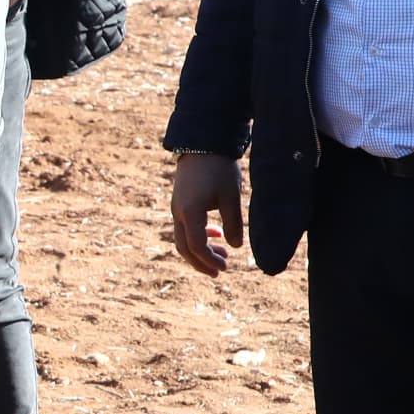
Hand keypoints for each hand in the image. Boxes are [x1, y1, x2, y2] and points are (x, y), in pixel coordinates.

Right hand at [171, 150, 244, 274]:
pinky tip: (216, 233)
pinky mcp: (180, 202)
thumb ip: (233, 223)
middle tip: (220, 271)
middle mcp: (178, 212)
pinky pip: (184, 227)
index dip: (210, 260)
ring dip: (200, 251)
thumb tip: (236, 246)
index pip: (196, 246)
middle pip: (184, 248)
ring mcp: (177, 207)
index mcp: (190, 212)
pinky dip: (198, 236)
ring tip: (221, 253)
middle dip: (201, 263)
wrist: (203, 142)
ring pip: (182, 239)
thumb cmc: (219, 168)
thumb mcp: (231, 197)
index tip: (225, 267)